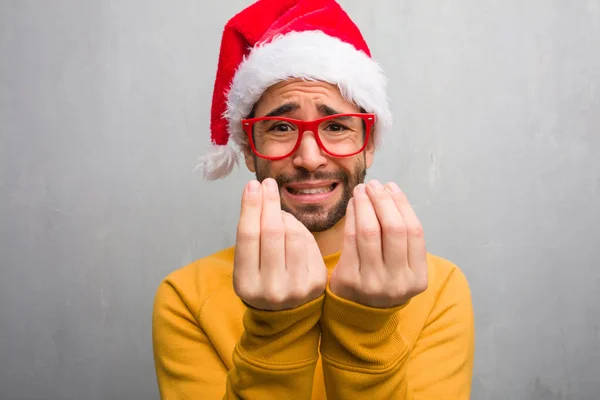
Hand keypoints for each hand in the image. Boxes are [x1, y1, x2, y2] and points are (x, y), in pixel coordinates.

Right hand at [233, 178, 327, 310]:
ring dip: (286, 216)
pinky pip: (309, 243)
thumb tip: (259, 194)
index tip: (252, 185)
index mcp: (246, 285)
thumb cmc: (261, 282)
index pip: (248, 236)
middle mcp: (271, 289)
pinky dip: (299, 228)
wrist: (285, 316)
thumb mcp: (246, 267)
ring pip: (294, 234)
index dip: (250, 206)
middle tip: (267, 183)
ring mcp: (297, 287)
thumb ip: (251, 238)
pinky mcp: (317, 282)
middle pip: (272, 232)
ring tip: (279, 212)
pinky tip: (292, 226)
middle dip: (269, 202)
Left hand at [329, 180, 427, 307]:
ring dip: (365, 204)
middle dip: (383, 200)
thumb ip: (402, 238)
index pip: (414, 232)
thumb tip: (390, 192)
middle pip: (393, 229)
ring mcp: (373, 283)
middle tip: (374, 184)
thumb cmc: (382, 280)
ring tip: (362, 190)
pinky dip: (352, 217)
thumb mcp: (402, 267)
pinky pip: (350, 239)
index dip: (402, 204)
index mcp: (417, 278)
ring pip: (370, 231)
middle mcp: (398, 282)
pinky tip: (352, 205)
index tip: (392, 187)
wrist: (358, 315)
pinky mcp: (349, 280)